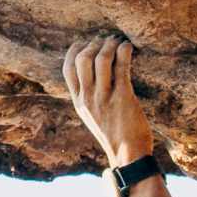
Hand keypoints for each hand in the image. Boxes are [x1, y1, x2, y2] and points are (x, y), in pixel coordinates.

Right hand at [62, 33, 154, 167]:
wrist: (128, 156)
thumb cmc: (114, 136)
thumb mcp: (92, 117)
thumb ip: (89, 97)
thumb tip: (92, 75)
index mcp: (79, 102)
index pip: (68, 68)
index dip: (75, 50)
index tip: (85, 42)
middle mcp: (88, 98)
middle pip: (83, 59)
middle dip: (94, 44)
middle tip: (106, 40)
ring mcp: (105, 98)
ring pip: (101, 59)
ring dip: (110, 45)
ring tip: (118, 41)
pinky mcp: (123, 97)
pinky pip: (121, 67)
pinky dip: (124, 52)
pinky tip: (128, 47)